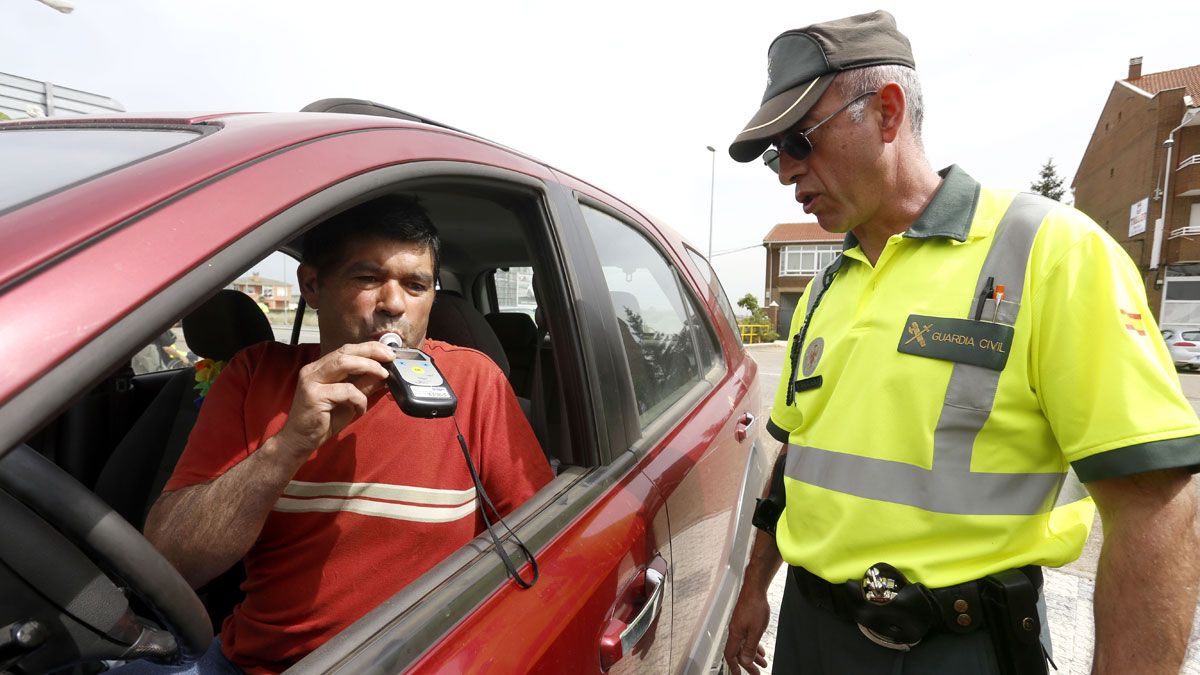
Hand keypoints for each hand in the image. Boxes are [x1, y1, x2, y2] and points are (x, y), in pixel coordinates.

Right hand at [275, 342, 392, 459]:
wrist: (300, 441)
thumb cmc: (324, 421)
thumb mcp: (350, 400)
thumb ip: (364, 385)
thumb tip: (384, 374)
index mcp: (320, 368)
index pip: (346, 350)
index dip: (369, 348)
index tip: (388, 352)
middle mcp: (313, 370)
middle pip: (345, 352)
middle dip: (371, 352)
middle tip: (390, 358)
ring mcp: (311, 381)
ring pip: (343, 363)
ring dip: (368, 367)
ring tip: (383, 375)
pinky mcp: (313, 395)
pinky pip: (345, 390)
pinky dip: (359, 399)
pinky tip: (358, 409)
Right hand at [723, 585, 770, 673]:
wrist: (755, 589)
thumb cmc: (755, 605)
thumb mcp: (756, 630)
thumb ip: (751, 647)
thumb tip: (746, 662)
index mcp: (735, 634)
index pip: (730, 655)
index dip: (734, 667)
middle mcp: (735, 630)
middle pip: (739, 652)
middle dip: (747, 664)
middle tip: (755, 672)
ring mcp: (740, 625)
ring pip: (744, 645)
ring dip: (753, 655)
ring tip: (762, 663)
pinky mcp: (744, 621)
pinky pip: (747, 638)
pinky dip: (754, 645)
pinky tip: (760, 649)